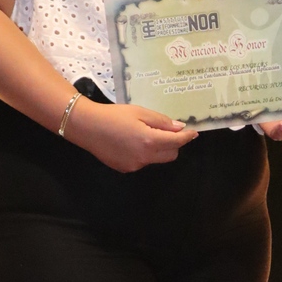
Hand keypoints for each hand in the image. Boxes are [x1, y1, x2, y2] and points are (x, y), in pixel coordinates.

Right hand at [67, 99, 197, 171]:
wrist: (87, 127)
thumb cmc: (113, 115)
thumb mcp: (139, 112)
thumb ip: (161, 122)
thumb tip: (180, 127)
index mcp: (149, 141)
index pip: (177, 142)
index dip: (187, 137)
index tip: (194, 132)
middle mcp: (144, 157)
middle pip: (171, 155)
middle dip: (174, 144)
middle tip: (167, 131)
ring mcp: (135, 165)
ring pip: (157, 159)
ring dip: (158, 149)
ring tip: (144, 134)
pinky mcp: (126, 169)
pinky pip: (143, 162)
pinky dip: (144, 153)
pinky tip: (131, 142)